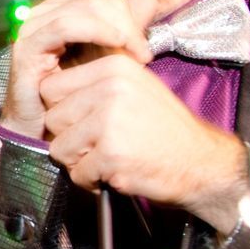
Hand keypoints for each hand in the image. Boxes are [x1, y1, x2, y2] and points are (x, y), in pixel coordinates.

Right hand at [0, 0, 155, 138]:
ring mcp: (30, 29)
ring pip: (86, 4)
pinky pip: (66, 25)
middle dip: (126, 16)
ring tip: (136, 54)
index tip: (141, 38)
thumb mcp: (108, 56)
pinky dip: (98, 30)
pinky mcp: (26, 48)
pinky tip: (117, 46)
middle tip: (142, 50)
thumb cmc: (74, 98)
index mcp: (58, 11)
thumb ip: (126, 26)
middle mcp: (41, 14)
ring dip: (120, 26)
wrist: (46, 134)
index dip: (124, 2)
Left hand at [38, 53, 247, 230]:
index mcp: (112, 67)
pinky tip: (116, 173)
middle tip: (100, 144)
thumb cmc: (164, 130)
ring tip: (109, 158)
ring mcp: (110, 120)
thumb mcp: (134, 88)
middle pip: (52, 119)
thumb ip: (93, 85)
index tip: (84, 122)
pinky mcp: (112, 153)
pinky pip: (76, 173)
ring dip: (78, 161)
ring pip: (58, 148)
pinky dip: (91, 181)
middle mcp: (110, 88)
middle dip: (69, 138)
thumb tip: (46, 91)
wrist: (204, 163)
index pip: (50, 88)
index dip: (62, 111)